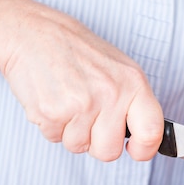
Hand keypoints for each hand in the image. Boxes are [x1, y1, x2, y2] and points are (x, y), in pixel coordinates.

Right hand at [0, 0, 163, 161]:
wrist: (32, 33)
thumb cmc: (75, 51)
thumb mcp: (116, 68)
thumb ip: (131, 102)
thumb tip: (143, 139)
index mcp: (133, 82)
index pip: (151, 132)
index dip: (144, 149)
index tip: (134, 149)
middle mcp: (110, 94)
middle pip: (109, 152)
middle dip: (95, 142)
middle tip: (86, 117)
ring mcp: (81, 104)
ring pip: (78, 147)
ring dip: (68, 131)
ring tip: (66, 100)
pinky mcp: (53, 113)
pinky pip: (54, 138)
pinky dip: (50, 124)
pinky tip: (51, 98)